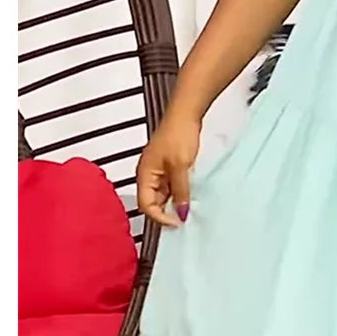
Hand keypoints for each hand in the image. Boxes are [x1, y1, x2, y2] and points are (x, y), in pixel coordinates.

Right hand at [136, 109, 201, 227]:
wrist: (187, 113)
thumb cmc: (179, 134)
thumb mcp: (181, 166)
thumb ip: (181, 191)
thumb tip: (182, 212)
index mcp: (144, 174)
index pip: (146, 205)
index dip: (160, 217)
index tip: (178, 222)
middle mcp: (148, 173)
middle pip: (153, 202)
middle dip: (167, 211)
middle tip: (185, 217)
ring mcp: (159, 169)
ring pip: (164, 194)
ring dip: (176, 202)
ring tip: (190, 207)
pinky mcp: (170, 165)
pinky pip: (172, 185)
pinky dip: (181, 192)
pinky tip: (192, 194)